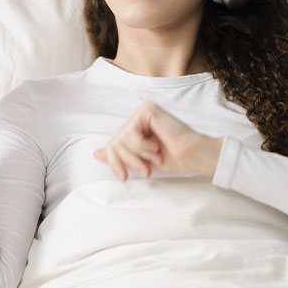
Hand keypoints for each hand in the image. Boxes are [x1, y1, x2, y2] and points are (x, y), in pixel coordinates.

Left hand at [93, 101, 222, 180]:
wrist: (191, 156)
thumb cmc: (172, 159)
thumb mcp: (140, 162)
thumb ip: (120, 156)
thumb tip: (96, 153)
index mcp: (135, 129)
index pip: (112, 145)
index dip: (114, 163)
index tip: (123, 177)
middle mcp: (136, 118)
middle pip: (114, 143)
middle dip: (129, 161)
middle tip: (146, 171)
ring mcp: (141, 113)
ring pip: (122, 139)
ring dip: (138, 155)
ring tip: (155, 157)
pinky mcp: (147, 110)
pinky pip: (131, 132)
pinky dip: (142, 145)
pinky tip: (156, 146)